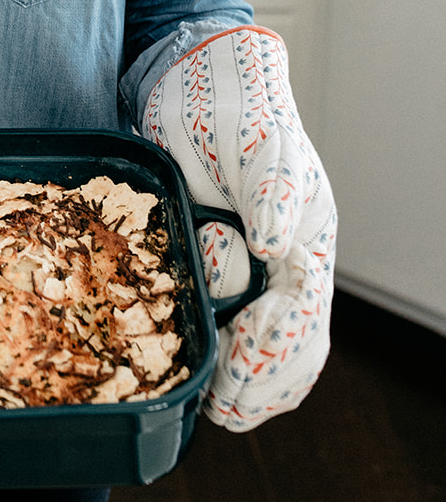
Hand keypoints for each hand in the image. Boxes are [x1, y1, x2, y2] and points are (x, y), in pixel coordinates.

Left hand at [140, 27, 335, 431]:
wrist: (197, 88)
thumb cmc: (240, 114)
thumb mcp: (259, 150)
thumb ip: (270, 197)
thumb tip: (274, 248)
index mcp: (303, 243)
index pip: (301, 318)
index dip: (270, 356)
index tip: (239, 384)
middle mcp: (281, 266)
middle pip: (289, 348)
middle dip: (260, 386)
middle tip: (227, 412)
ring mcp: (248, 269)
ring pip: (261, 347)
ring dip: (243, 382)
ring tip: (217, 409)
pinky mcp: (208, 262)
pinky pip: (224, 326)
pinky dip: (221, 358)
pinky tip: (205, 382)